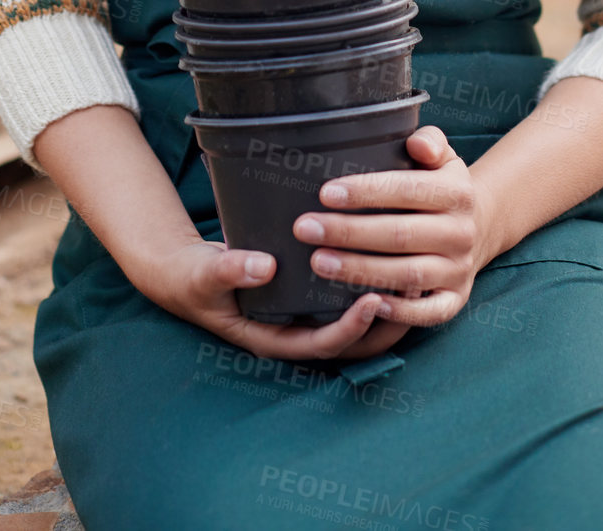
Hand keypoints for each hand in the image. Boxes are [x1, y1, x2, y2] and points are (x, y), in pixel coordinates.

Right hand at [134, 236, 407, 361]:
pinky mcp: (308, 297)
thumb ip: (229, 269)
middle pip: (354, 342)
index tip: (375, 299)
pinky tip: (391, 259)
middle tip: (414, 289)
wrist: (185, 274)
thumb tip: (264, 265)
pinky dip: (371, 286)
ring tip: (417, 276)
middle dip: (386, 321)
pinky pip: (347, 299)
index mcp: (274, 338)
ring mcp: (304, 317)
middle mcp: (296, 332)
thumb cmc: (194, 279)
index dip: (353, 327)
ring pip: (357, 324)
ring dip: (387, 306)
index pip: (324, 343)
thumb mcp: (204, 275)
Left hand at [291, 125, 493, 327]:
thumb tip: (417, 144)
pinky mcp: (455, 299)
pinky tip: (364, 303)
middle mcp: (461, 232)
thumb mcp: (443, 156)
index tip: (325, 193)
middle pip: (400, 234)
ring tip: (318, 262)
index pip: (408, 190)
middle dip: (349, 232)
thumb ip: (430, 141)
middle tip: (305, 228)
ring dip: (361, 270)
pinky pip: (429, 313)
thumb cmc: (440, 185)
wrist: (479, 226)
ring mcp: (459, 269)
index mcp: (457, 192)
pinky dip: (399, 312)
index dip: (366, 192)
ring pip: (408, 274)